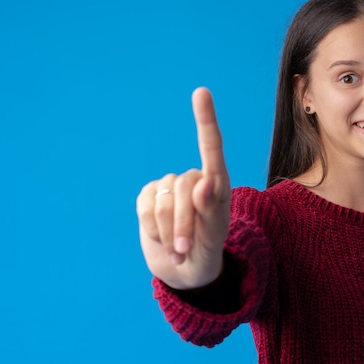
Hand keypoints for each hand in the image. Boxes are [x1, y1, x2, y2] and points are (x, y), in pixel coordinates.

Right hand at [136, 87, 230, 288]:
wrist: (185, 271)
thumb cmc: (207, 254)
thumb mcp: (214, 239)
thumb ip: (211, 212)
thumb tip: (203, 182)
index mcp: (217, 184)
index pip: (211, 147)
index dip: (205, 119)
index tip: (200, 92)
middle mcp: (193, 180)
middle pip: (184, 187)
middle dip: (184, 224)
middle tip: (187, 248)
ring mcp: (168, 187)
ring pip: (163, 201)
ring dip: (169, 232)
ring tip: (180, 247)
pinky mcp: (148, 197)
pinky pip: (145, 208)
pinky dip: (153, 231)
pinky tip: (163, 239)